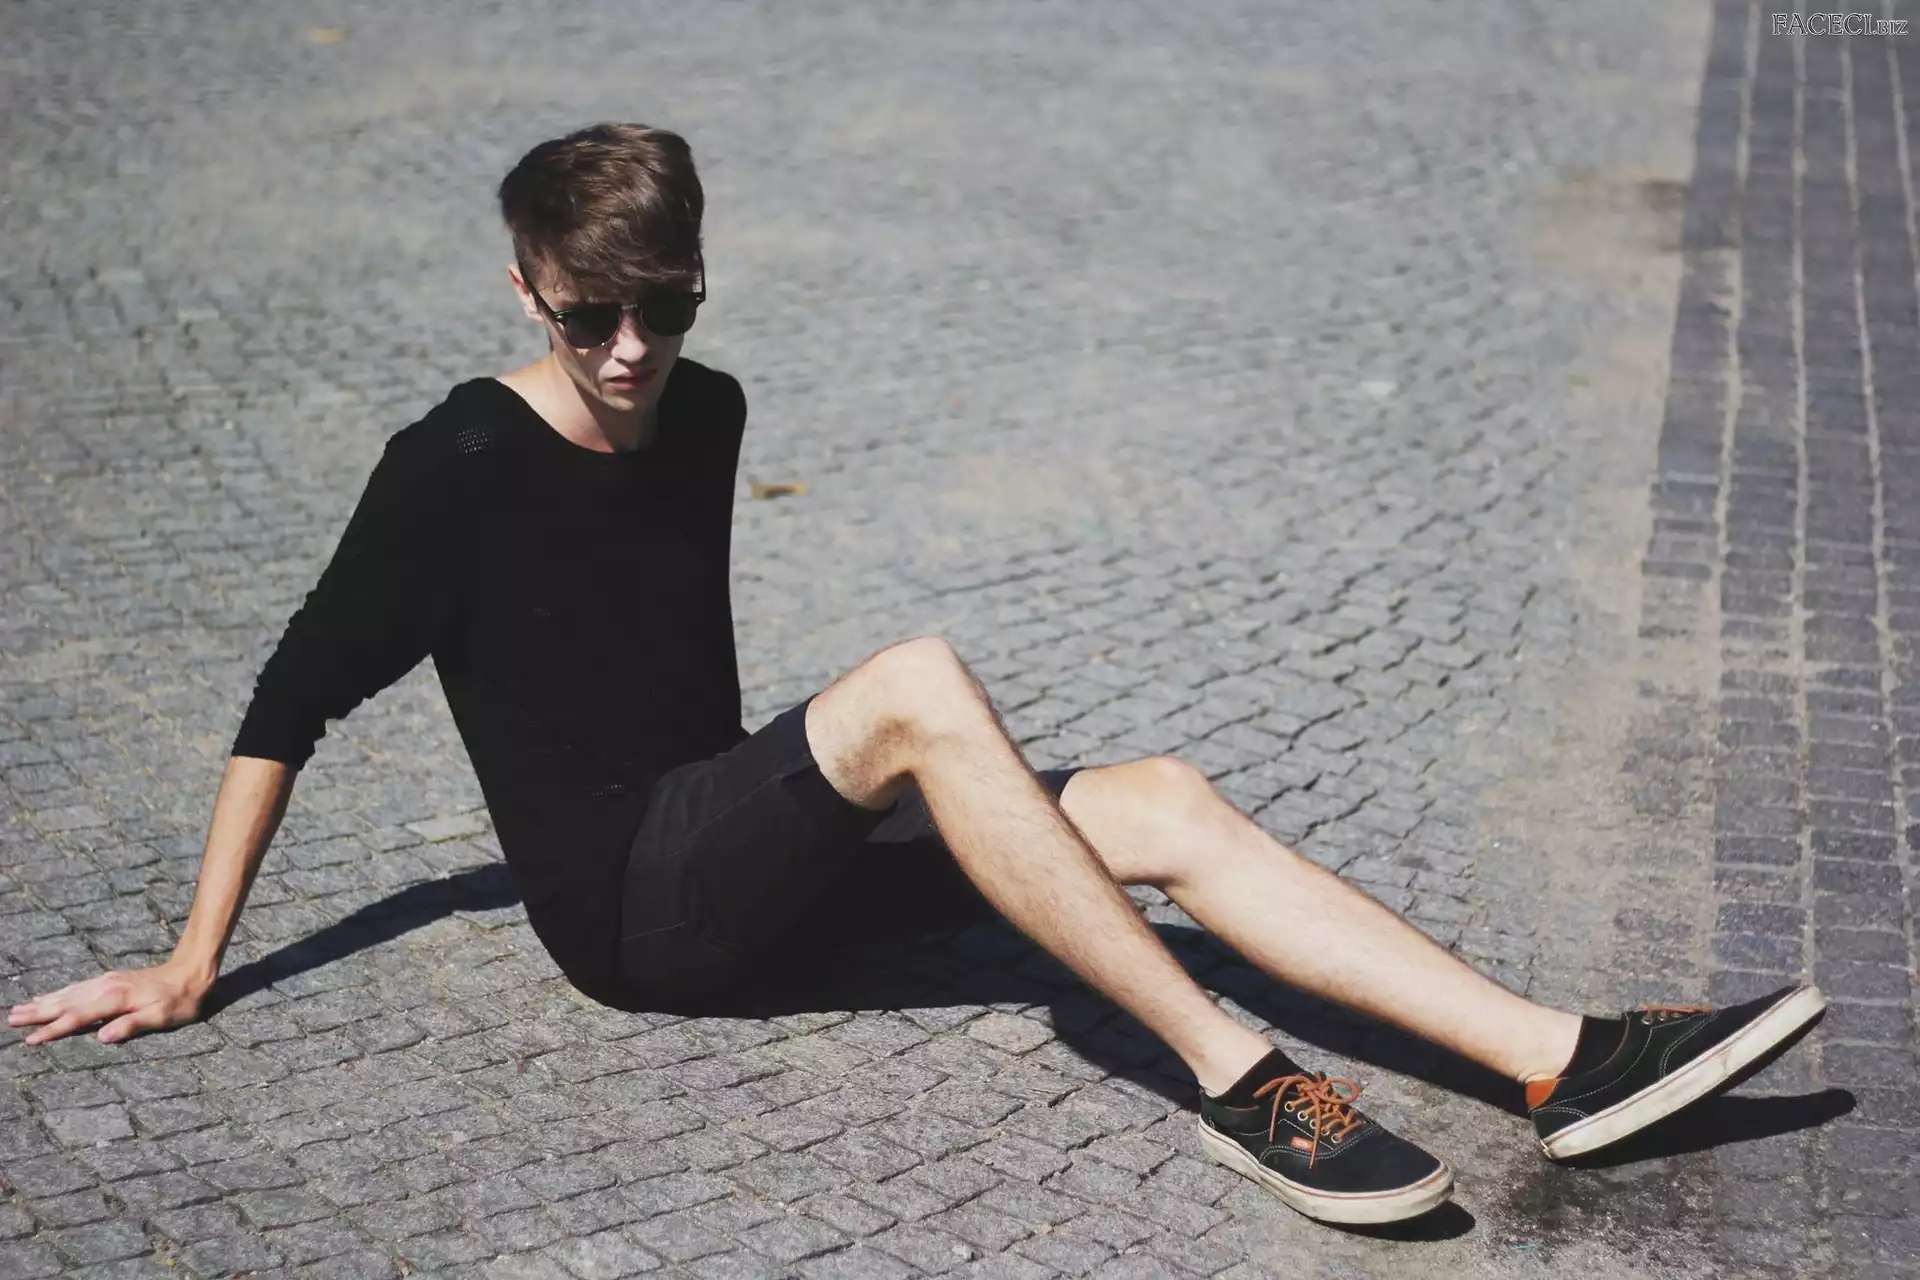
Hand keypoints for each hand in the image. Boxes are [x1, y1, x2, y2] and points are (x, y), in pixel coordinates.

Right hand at [7, 960, 209, 1045]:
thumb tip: (101, 1038)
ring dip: (43, 1002)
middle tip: (10, 1020)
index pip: (76, 1018)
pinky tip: (49, 997)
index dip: (53, 1030)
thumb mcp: (162, 1016)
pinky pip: (77, 987)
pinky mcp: (110, 980)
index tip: (31, 1040)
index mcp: (114, 999)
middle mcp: (105, 988)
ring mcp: (106, 982)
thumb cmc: (180, 1000)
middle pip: (64, 1003)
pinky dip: (59, 993)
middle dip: (37, 1013)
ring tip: (20, 1009)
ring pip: (67, 994)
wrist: (191, 971)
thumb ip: (131, 1026)